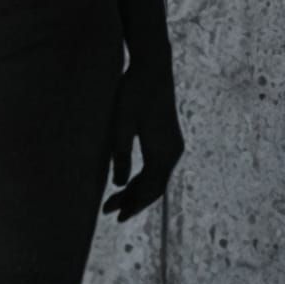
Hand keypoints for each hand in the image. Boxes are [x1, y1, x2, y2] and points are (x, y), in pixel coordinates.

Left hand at [102, 62, 184, 219]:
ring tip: (116, 203)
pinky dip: (142, 179)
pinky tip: (128, 183)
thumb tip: (119, 184)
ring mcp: (173, 146)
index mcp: (163, 151)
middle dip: (133, 202)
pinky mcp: (168, 139)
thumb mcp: (120, 124)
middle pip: (154, 188)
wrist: (152, 67)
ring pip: (156, 179)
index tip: (116, 216)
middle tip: (111, 213)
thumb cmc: (133, 92)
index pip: (150, 188)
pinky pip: (156, 168)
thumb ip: (120, 154)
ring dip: (137, 192)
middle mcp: (173, 152)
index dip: (133, 204)